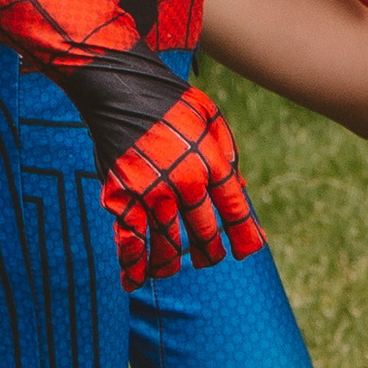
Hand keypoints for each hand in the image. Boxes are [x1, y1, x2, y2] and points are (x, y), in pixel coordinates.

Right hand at [101, 80, 263, 286]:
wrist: (121, 86)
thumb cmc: (170, 101)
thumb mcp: (211, 118)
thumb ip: (227, 154)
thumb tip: (240, 190)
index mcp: (212, 162)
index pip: (235, 211)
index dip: (244, 235)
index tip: (247, 249)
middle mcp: (186, 183)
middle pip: (203, 233)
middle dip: (208, 252)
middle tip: (209, 258)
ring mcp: (153, 192)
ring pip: (167, 244)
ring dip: (172, 263)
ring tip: (173, 269)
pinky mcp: (122, 197)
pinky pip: (129, 241)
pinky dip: (132, 264)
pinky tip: (134, 280)